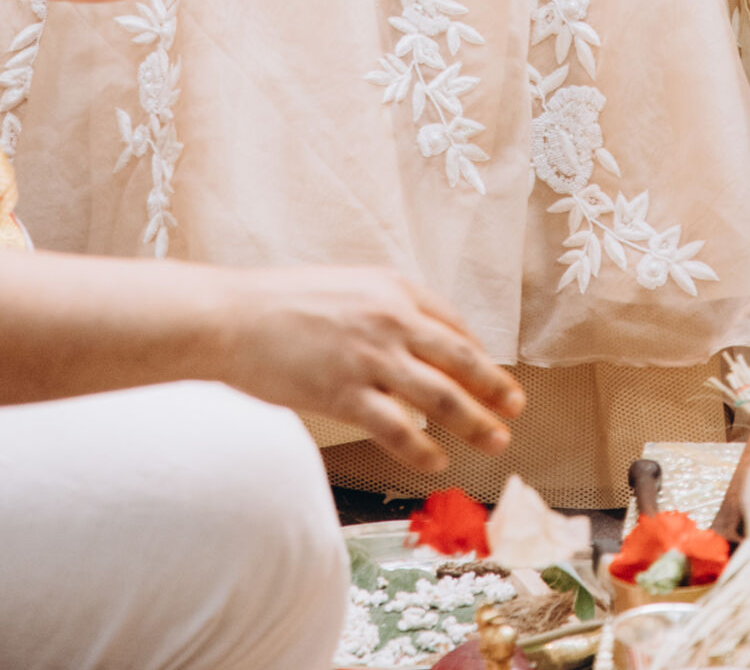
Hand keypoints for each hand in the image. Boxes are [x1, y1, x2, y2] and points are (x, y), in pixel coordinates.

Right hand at [226, 265, 523, 477]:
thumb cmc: (284, 303)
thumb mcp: (348, 288)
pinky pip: (396, 427)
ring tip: (495, 442)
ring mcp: (369, 357)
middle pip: (459, 359)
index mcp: (393, 289)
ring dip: (474, 422)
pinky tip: (437, 461)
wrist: (233, 317)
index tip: (492, 377)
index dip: (479, 356)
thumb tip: (419, 340)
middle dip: (494, 388)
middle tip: (516, 410)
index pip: (453, 325)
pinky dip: (422, 447)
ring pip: (439, 395)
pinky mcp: (344, 392)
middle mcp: (390, 319)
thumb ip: (385, 309)